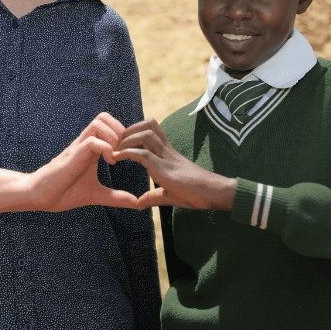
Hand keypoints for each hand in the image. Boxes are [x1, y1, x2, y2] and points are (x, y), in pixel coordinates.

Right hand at [23, 112, 137, 211]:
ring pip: (99, 122)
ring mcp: (78, 148)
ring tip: (117, 157)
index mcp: (91, 149)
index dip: (124, 135)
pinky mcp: (72, 157)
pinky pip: (92, 141)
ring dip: (114, 137)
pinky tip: (110, 163)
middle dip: (121, 131)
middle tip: (125, 152)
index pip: (109, 125)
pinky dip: (106, 149)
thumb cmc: (64, 192)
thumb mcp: (95, 195)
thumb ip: (115, 197)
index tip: (130, 154)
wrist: (39, 197)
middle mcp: (85, 143)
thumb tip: (136, 203)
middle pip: (104, 117)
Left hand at [113, 119, 235, 211]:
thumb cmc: (197, 194)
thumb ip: (153, 197)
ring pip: (146, 134)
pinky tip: (117, 157)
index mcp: (169, 154)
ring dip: (127, 138)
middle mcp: (167, 151)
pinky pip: (143, 154)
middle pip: (149, 125)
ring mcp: (166, 158)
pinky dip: (127, 153)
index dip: (137, 130)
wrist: (214, 194)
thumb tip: (137, 204)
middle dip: (130, 128)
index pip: (153, 131)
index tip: (123, 141)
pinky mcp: (165, 169)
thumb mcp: (170, 195)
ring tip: (116, 148)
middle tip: (117, 141)